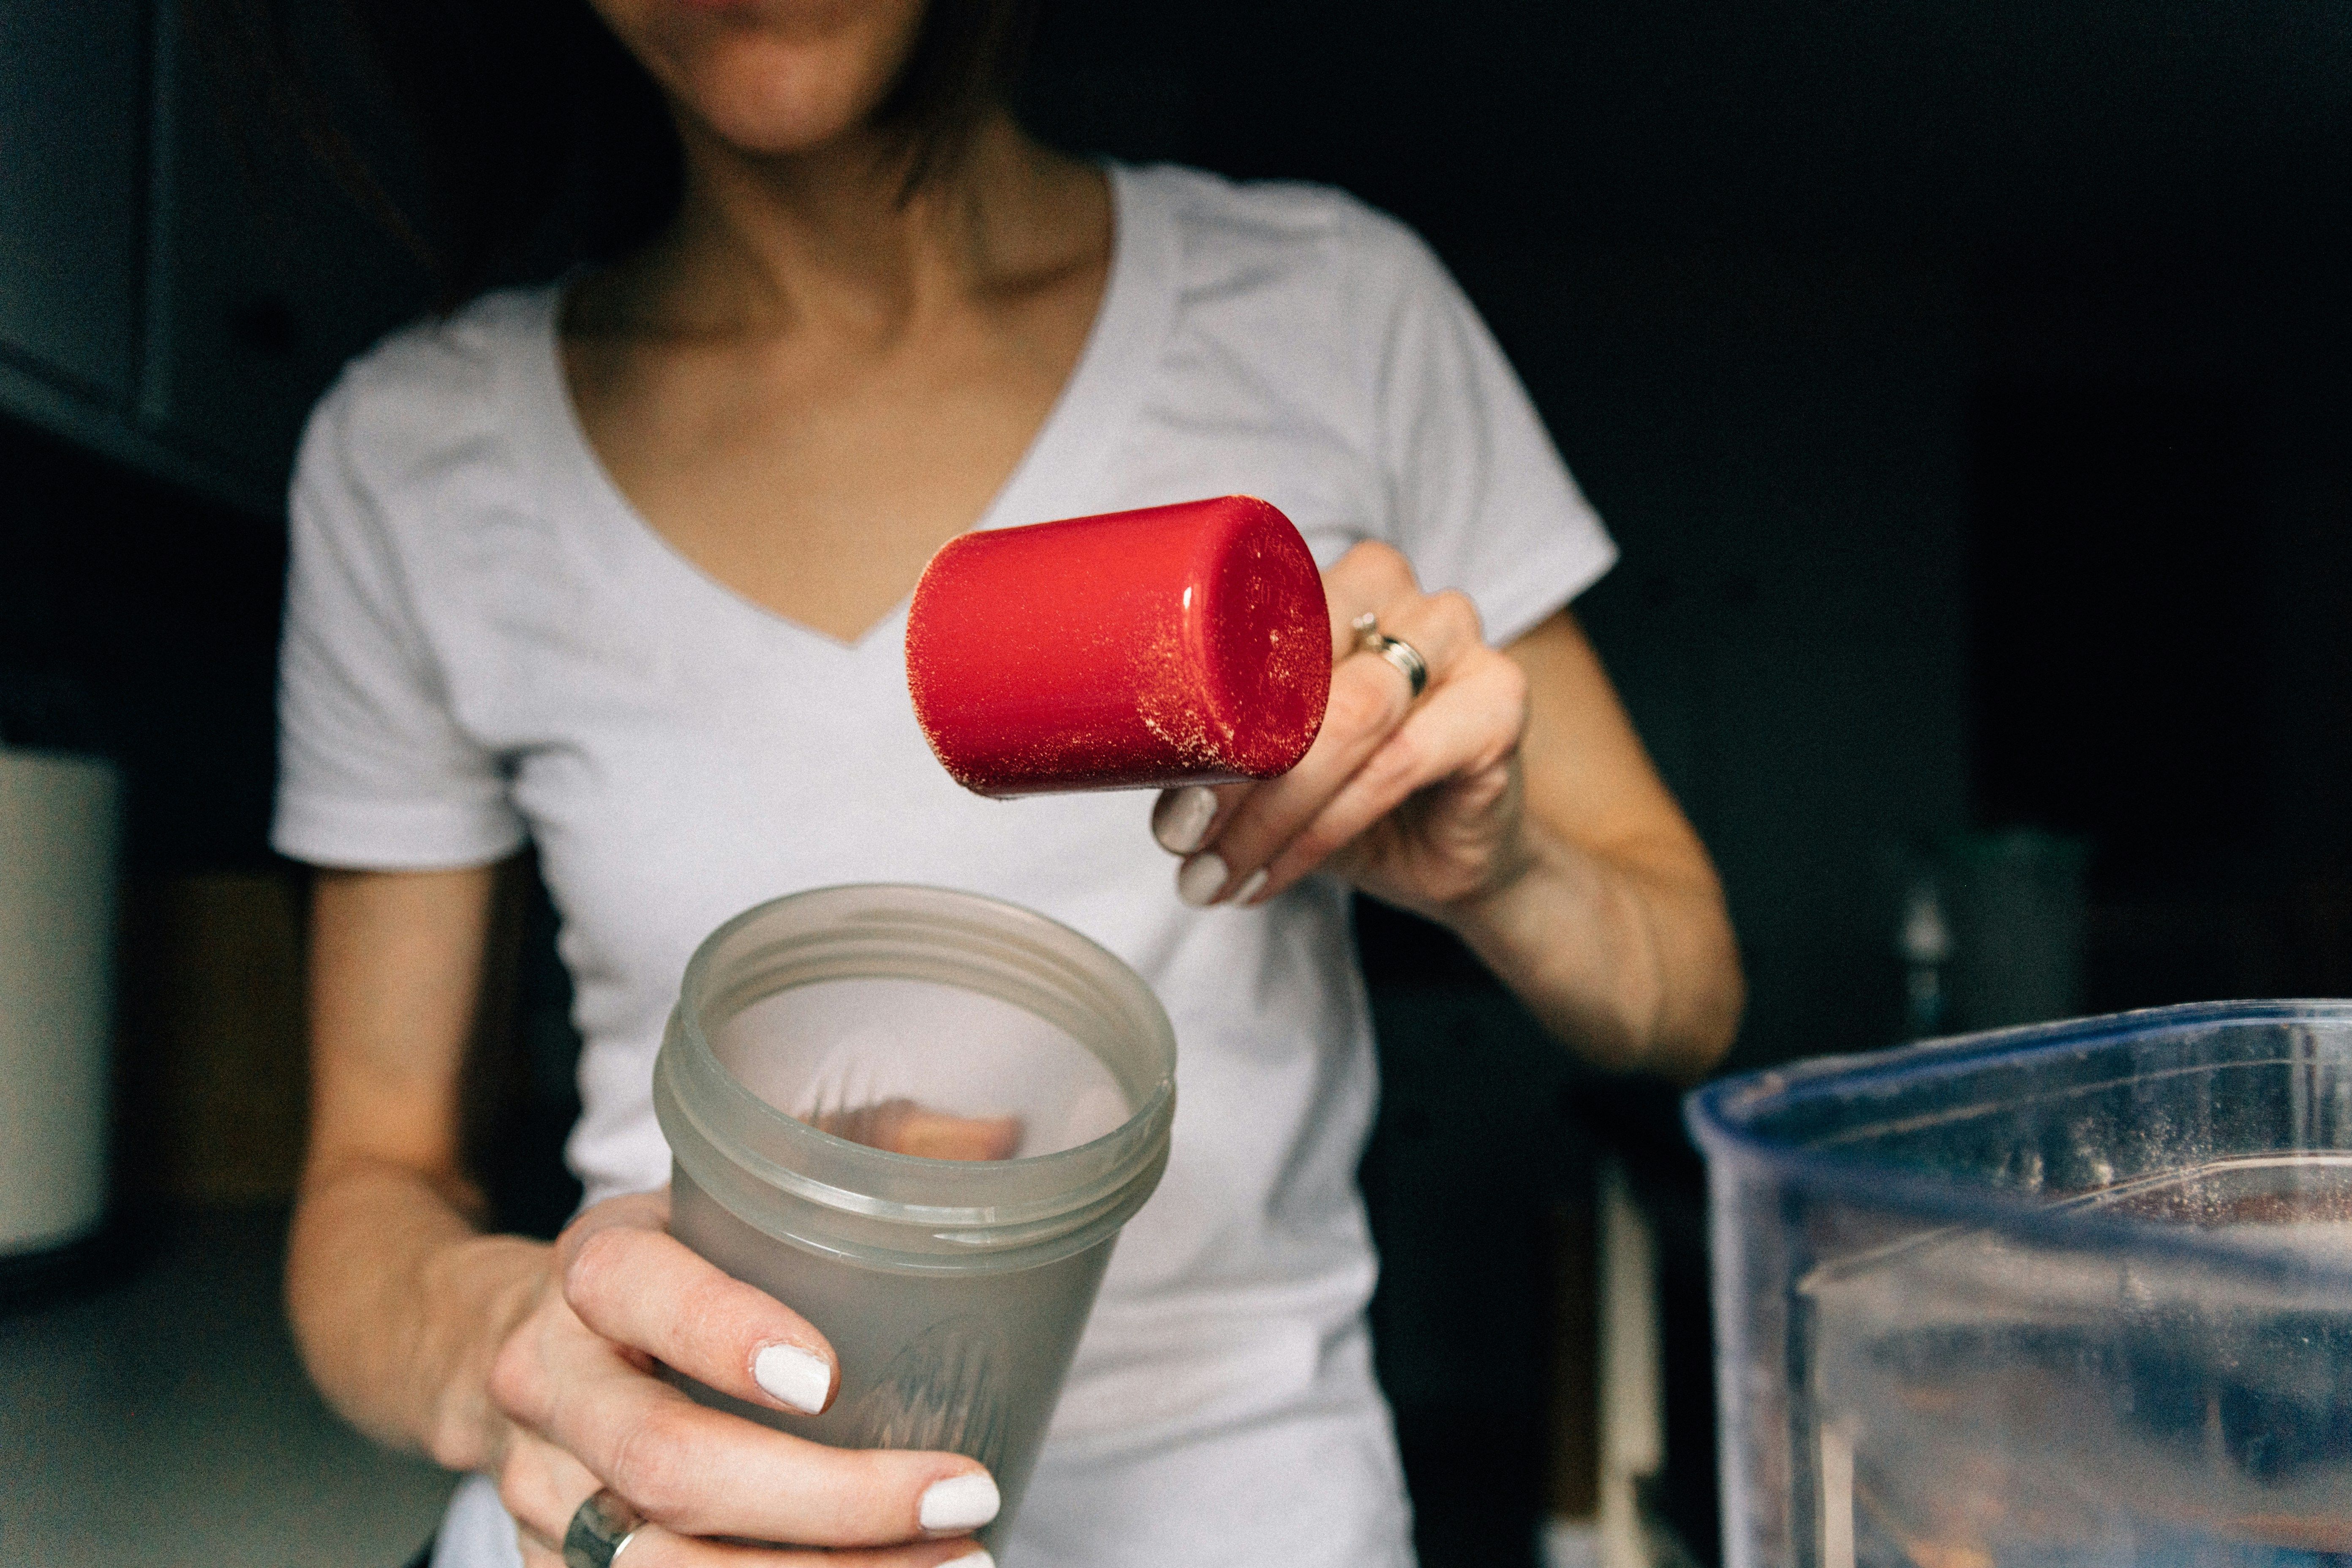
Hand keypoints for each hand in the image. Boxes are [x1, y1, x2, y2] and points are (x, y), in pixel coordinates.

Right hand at [482, 1190, 998, 1565]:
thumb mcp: (732, 1187)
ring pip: (661, 1565)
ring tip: (959, 1559)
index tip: (832, 1376)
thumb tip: (999, 1132)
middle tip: (963, 1494)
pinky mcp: (555, 1566)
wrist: (513, 1347)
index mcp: (594, 1266)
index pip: (635, 1290)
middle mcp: (552, 1383)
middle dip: (826, 1501)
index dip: (725, 1334)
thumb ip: (859, 1148)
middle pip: (664, 1461)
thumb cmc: (671, 1260)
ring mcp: (544, 1489)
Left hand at [1150, 541, 1532, 921]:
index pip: (1257, 626)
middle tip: (1183, 844)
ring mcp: (1460, 643)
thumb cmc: (1346, 791)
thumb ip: (1216, 744)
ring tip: (1218, 873)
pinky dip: (1324, 831)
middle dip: (1232, 773)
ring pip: (1349, 720)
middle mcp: (1404, 598)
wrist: (1446, 853)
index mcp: (1339, 585)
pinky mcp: (1499, 703)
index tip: (1162, 805)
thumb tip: (1130, 763)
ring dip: (1271, 813)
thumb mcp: (1269, 761)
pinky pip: (1393, 767)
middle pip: (1302, 673)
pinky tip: (1276, 874)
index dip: (1199, 717)